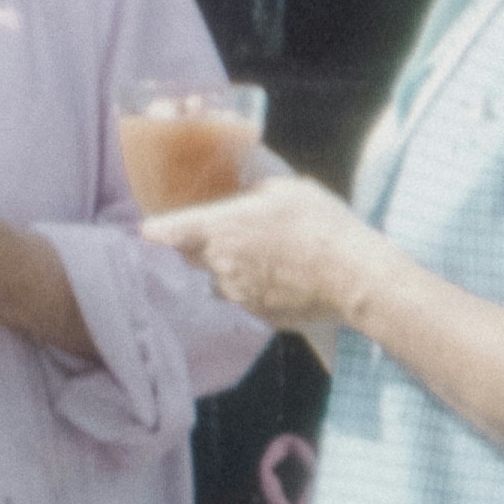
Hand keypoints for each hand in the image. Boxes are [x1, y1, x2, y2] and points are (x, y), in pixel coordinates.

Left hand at [151, 169, 383, 338]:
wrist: (354, 277)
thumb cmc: (322, 227)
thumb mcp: (287, 188)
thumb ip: (254, 189)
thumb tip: (245, 190)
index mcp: (221, 229)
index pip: (167, 231)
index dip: (156, 228)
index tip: (150, 228)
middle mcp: (220, 265)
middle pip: (192, 255)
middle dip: (203, 244)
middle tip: (233, 230)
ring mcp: (238, 295)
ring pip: (221, 279)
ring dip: (234, 267)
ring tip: (271, 254)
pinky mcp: (258, 315)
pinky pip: (246, 298)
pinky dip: (258, 287)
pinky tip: (285, 275)